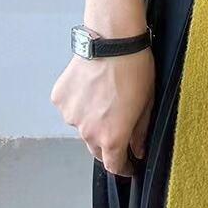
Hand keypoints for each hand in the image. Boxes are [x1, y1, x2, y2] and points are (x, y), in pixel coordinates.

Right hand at [50, 46, 154, 175]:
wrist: (112, 40)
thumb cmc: (134, 67)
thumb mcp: (147, 102)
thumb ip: (141, 132)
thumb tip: (138, 149)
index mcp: (111, 137)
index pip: (113, 165)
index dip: (123, 167)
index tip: (128, 164)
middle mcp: (87, 132)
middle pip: (96, 148)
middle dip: (108, 142)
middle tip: (118, 123)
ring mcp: (71, 115)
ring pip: (82, 126)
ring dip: (92, 119)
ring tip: (104, 95)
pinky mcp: (60, 99)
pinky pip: (71, 107)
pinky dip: (79, 102)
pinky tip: (91, 85)